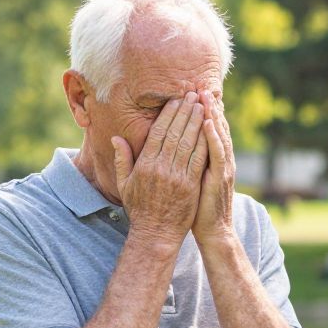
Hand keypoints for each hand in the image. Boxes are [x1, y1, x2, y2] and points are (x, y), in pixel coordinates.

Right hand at [113, 92, 207, 244]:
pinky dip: (206, 142)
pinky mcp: (192, 185)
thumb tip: (116, 137)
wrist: (156, 233)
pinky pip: (200, 159)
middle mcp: (161, 167)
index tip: (176, 100)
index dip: (168, 114)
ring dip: (197, 122)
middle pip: (175, 133)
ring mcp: (177, 176)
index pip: (158, 132)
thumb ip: (122, 159)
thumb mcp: (124, 183)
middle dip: (185, 112)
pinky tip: (211, 129)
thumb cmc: (139, 207)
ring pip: (189, 143)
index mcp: (144, 164)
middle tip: (193, 94)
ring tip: (204, 105)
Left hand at [194, 91, 236, 244]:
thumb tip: (175, 148)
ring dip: (213, 116)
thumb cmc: (197, 209)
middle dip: (209, 108)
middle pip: (215, 129)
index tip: (194, 95)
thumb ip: (185, 163)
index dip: (203, 113)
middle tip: (202, 87)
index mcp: (211, 161)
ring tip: (206, 97)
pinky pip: (217, 153)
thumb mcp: (190, 182)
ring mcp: (223, 168)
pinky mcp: (220, 177)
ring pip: (218, 136)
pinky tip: (209, 123)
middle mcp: (220, 161)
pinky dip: (214, 137)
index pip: (207, 132)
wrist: (213, 231)